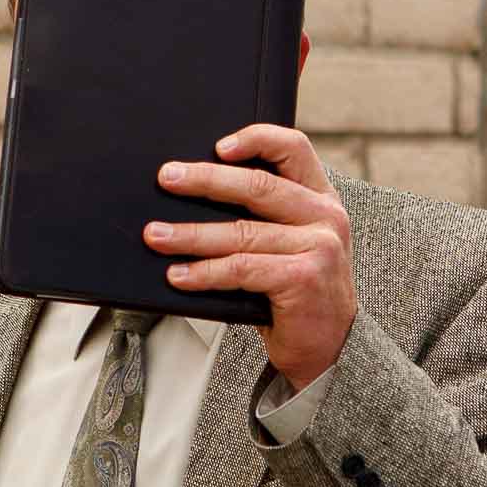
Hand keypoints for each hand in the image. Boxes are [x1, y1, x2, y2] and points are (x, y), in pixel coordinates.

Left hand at [143, 124, 355, 387]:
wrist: (329, 347)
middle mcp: (325, 217)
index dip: (255, 138)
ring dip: (190, 235)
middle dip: (204, 180)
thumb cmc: (297, 292)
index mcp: (321, 199)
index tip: (217, 146)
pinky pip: (240, 268)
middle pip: (257, 186)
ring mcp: (319, 247)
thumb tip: (193, 198)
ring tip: (156, 235)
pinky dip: (204, 272)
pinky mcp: (304, 278)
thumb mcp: (291, 243)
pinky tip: (179, 275)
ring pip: (241, 232)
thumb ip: (263, 217)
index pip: (294, 148)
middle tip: (167, 179)